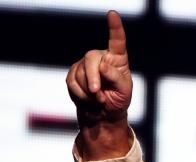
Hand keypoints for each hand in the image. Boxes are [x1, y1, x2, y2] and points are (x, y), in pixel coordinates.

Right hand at [66, 10, 131, 124]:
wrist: (103, 113)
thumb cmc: (118, 99)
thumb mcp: (123, 91)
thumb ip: (115, 78)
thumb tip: (102, 66)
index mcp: (117, 59)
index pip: (117, 41)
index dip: (115, 27)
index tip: (113, 14)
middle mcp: (100, 57)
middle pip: (92, 58)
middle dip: (92, 77)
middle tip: (96, 93)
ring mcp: (85, 64)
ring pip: (80, 73)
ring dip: (88, 91)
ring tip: (98, 98)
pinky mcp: (73, 73)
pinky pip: (72, 82)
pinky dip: (80, 95)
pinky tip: (88, 99)